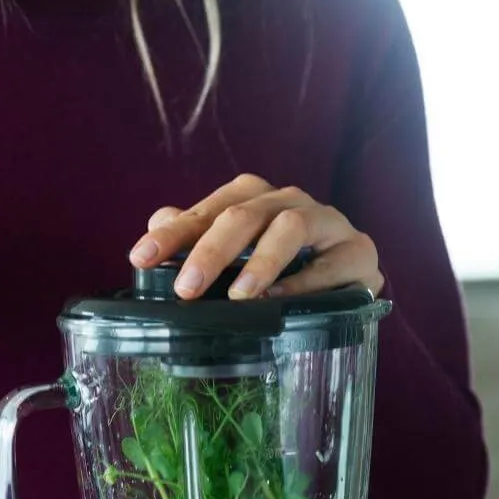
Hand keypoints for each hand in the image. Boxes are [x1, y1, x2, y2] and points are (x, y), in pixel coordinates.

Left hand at [129, 173, 383, 299]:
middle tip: (187, 288)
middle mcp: (289, 201)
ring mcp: (328, 222)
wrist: (353, 278)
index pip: (209, 209)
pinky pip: (331, 262)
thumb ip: (199, 238)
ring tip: (238, 296)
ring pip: (291, 226)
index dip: (174, 234)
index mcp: (255, 198)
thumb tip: (158, 221)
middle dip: (212, 249)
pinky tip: (281, 300)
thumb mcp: (238, 256)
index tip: (140, 258)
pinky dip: (304, 281)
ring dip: (261, 262)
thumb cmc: (286, 266)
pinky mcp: (358, 252)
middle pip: (246, 212)